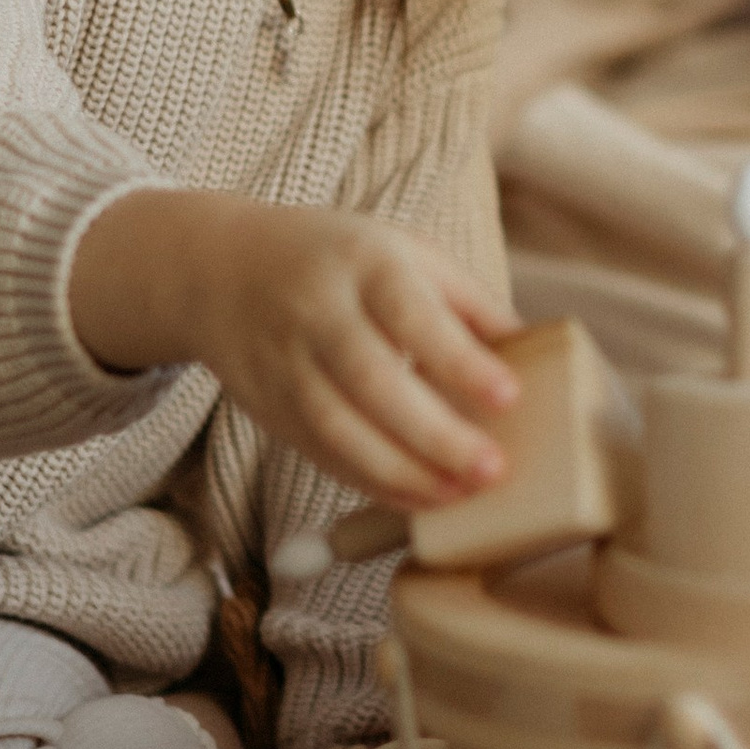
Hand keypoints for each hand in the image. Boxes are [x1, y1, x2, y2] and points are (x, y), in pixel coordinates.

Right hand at [70, 191, 520, 507]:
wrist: (218, 270)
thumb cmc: (337, 259)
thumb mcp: (403, 250)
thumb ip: (465, 299)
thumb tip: (531, 350)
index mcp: (363, 262)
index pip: (411, 315)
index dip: (458, 360)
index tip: (509, 397)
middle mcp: (317, 312)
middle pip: (371, 381)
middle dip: (434, 434)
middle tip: (492, 470)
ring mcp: (285, 364)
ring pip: (339, 429)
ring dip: (402, 473)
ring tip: (459, 496)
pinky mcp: (269, 408)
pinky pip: (321, 454)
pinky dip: (370, 483)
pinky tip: (417, 498)